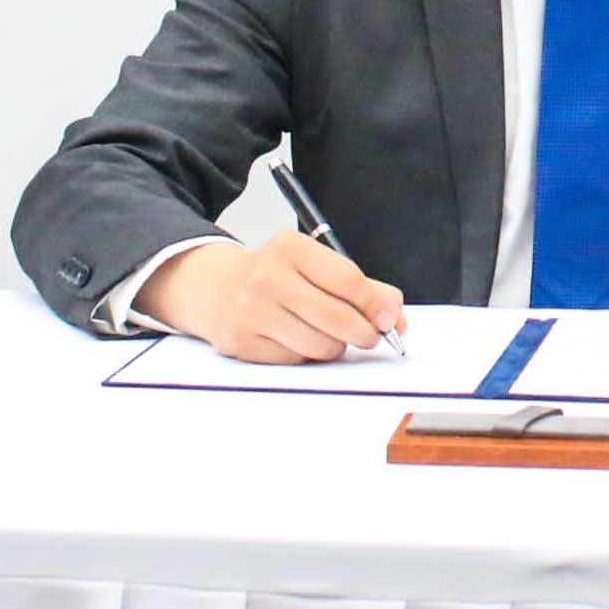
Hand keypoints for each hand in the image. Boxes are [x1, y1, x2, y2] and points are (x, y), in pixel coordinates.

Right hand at [140, 232, 408, 364]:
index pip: (347, 279)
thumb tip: (395, 315)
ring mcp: (252, 311)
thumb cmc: (276, 276)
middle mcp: (267, 276)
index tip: (389, 318)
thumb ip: (361, 286)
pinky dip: (307, 356)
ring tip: (329, 335)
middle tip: (371, 336)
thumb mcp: (314, 265)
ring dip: (335, 347)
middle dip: (364, 333)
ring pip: (319, 345)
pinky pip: (295, 360)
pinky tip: (298, 340)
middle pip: (336, 317)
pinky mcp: (242, 342)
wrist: (213, 288)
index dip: (375, 304)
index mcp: (290, 247)